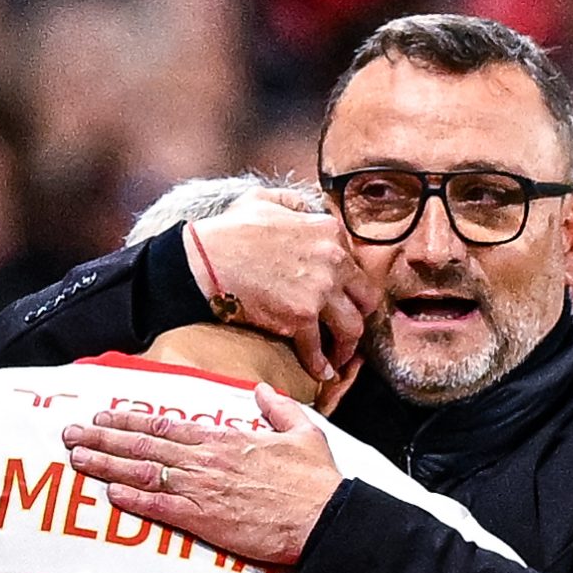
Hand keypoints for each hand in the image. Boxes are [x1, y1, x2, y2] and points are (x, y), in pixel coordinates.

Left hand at [64, 384, 341, 564]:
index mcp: (225, 439)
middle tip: (71, 433)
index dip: (130, 420)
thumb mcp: (303, 433)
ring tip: (77, 458)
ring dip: (107, 464)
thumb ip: (277, 410)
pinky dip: (132, 499)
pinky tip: (109, 493)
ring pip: (143, 472)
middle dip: (104, 438)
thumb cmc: (316, 481)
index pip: (166, 425)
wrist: (324, 518)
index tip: (104, 415)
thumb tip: (263, 391)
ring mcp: (202, 490)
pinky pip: (159, 507)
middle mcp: (206, 461)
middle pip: (144, 445)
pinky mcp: (204, 521)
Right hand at [185, 191, 377, 381]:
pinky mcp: (299, 317)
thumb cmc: (230, 230)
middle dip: (361, 316)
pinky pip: (318, 348)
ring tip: (339, 356)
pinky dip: (319, 364)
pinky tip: (319, 372)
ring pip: (351, 328)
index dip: (352, 285)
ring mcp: (319, 291)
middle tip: (350, 328)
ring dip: (347, 347)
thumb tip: (303, 207)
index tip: (346, 298)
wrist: (206, 259)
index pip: (357, 265)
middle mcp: (333, 261)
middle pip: (366, 298)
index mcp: (329, 232)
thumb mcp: (265, 200)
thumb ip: (293, 202)